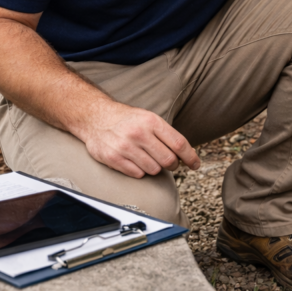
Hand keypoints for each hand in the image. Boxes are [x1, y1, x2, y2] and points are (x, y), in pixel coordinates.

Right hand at [78, 101, 200, 177]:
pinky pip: (137, 174)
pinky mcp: (113, 158)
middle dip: (172, 165)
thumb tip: (185, 154)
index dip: (190, 157)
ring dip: (154, 168)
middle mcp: (139, 133)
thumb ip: (165, 134)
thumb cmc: (127, 119)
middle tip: (169, 162)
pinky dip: (140, 171)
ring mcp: (125, 147)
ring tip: (147, 158)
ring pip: (153, 170)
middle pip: (168, 160)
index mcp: (151, 121)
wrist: (95, 117)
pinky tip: (134, 161)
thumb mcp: (148, 118)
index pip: (179, 143)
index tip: (195, 165)